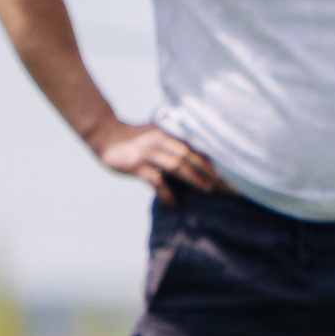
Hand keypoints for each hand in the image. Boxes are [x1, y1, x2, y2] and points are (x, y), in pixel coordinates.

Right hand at [94, 120, 223, 202]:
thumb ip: (177, 141)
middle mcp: (161, 139)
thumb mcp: (158, 133)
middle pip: (191, 156)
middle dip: (209, 171)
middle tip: (225, 186)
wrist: (105, 134)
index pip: (196, 146)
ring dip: (194, 178)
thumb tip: (203, 158)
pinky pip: (155, 180)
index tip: (229, 174)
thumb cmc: (135, 138)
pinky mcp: (136, 165)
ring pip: (177, 165)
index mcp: (169, 132)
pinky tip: (174, 203)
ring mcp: (148, 152)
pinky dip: (166, 193)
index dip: (213, 160)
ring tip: (208, 189)